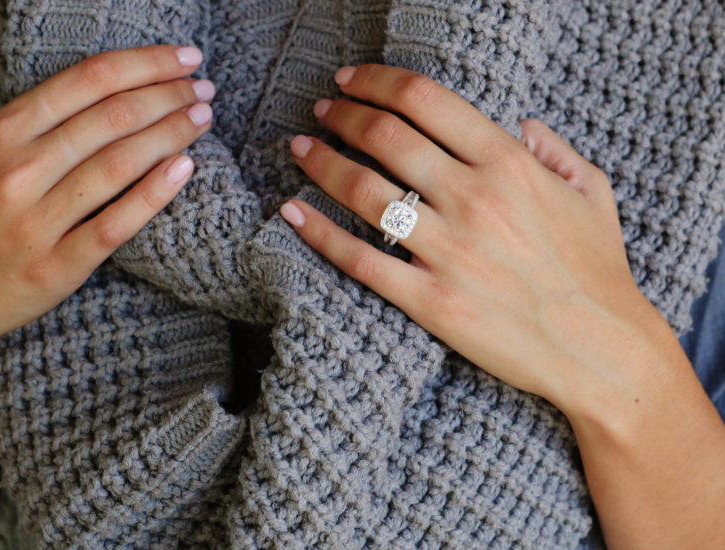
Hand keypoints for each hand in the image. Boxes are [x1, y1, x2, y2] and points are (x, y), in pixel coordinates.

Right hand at [0, 45, 214, 373]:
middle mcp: (18, 170)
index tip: (185, 59)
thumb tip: (115, 92)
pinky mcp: (55, 267)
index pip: (90, 80)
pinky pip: (115, 224)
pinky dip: (154, 193)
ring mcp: (35, 221)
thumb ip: (39, 123)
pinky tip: (184, 168)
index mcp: (2, 132)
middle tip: (204, 90)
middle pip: (113, 117)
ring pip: (119, 164)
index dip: (147, 63)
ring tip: (202, 118)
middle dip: (169, 95)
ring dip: (171, 134)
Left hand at [279, 64, 672, 415]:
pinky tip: (290, 214)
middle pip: (386, 137)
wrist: (601, 351)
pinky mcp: (430, 301)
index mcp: (510, 163)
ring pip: (364, 192)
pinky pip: (359, 260)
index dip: (377, 82)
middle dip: (343, 116)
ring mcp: (449, 251)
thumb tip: (521, 122)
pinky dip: (318, 233)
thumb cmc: (597, 270)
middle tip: (320, 112)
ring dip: (321, 163)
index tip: (350, 80)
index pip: (426, 100)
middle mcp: (474, 199)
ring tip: (299, 150)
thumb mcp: (592, 192)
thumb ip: (554, 148)